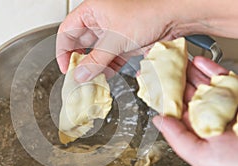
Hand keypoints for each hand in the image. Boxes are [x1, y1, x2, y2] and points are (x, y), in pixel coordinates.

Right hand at [56, 0, 179, 81]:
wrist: (174, 18)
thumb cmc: (147, 13)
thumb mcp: (115, 39)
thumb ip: (96, 59)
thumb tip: (80, 74)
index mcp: (91, 11)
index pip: (67, 31)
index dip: (63, 50)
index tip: (66, 67)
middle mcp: (100, 21)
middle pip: (81, 44)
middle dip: (79, 62)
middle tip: (77, 78)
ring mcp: (112, 33)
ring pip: (96, 53)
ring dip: (94, 68)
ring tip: (90, 81)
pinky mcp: (123, 43)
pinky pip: (110, 58)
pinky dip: (107, 68)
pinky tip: (105, 77)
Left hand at [153, 56, 237, 165]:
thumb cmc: (236, 164)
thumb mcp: (201, 157)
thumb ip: (178, 138)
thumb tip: (158, 120)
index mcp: (194, 128)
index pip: (172, 107)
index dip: (159, 94)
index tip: (148, 81)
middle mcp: (206, 113)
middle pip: (184, 91)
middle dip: (171, 77)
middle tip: (158, 62)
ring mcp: (221, 102)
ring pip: (200, 81)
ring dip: (187, 69)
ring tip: (173, 56)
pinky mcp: (237, 93)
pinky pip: (222, 77)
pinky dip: (210, 67)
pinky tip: (198, 60)